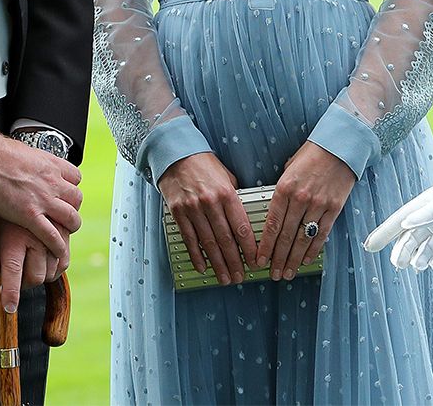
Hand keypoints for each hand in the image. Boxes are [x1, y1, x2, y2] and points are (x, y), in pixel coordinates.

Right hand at [0, 132, 82, 257]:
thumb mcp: (26, 152)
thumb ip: (35, 163)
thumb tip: (32, 165)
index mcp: (51, 165)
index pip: (76, 178)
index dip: (71, 188)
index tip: (64, 194)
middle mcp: (52, 182)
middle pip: (77, 199)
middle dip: (73, 209)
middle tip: (65, 215)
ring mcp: (43, 199)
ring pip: (71, 218)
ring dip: (70, 227)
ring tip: (65, 233)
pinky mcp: (29, 215)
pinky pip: (51, 234)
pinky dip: (57, 245)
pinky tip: (58, 252)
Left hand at [0, 215, 58, 314]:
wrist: (12, 166)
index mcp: (13, 238)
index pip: (12, 275)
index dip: (10, 294)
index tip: (9, 307)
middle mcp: (35, 237)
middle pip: (37, 276)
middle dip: (28, 283)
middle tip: (20, 277)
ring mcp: (53, 230)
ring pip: (57, 266)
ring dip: (46, 271)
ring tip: (36, 264)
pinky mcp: (64, 223)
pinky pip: (68, 250)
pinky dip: (61, 257)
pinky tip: (51, 253)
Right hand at [157, 152, 255, 284]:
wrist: (176, 154)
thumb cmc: (205, 165)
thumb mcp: (227, 177)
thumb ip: (236, 198)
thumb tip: (246, 219)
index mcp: (227, 193)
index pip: (241, 227)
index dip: (249, 248)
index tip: (255, 261)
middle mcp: (210, 202)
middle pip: (226, 239)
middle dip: (235, 262)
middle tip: (240, 277)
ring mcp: (193, 209)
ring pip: (208, 243)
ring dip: (218, 264)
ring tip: (225, 278)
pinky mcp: (178, 212)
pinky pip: (189, 239)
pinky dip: (196, 255)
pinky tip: (203, 267)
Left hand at [260, 141, 356, 280]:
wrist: (340, 146)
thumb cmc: (312, 154)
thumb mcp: (288, 168)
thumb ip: (281, 190)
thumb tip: (275, 209)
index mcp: (284, 188)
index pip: (271, 224)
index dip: (265, 246)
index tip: (260, 260)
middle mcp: (300, 199)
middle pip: (286, 236)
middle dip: (278, 258)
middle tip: (273, 273)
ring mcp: (318, 205)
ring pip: (302, 239)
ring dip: (293, 259)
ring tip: (287, 273)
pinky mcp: (334, 209)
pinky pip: (321, 234)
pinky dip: (313, 250)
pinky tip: (306, 260)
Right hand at [364, 171, 432, 270]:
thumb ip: (430, 212)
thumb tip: (405, 225)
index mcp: (426, 203)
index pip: (400, 220)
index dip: (384, 233)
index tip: (369, 246)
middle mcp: (432, 218)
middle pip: (409, 238)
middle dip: (401, 250)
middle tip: (398, 263)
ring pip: (423, 248)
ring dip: (417, 258)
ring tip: (417, 265)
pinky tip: (432, 266)